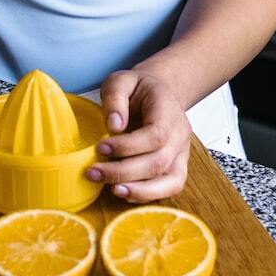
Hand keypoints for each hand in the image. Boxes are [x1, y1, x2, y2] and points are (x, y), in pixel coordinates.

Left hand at [87, 69, 192, 202]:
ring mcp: (182, 152)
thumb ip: (115, 98)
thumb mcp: (121, 81)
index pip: (156, 134)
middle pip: (159, 162)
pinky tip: (125, 192)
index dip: (128, 146)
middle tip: (93, 172)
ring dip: (139, 190)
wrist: (158, 93)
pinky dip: (149, 194)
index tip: (100, 146)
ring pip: (170, 181)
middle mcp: (180, 134)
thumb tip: (114, 126)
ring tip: (111, 189)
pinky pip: (171, 187)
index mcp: (168, 109)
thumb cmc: (137, 89)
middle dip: (124, 171)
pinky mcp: (177, 166)